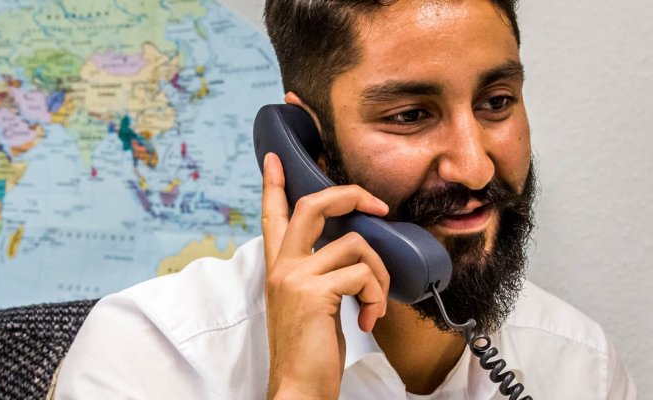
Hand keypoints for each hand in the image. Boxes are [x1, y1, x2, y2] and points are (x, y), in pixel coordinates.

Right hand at [261, 153, 391, 399]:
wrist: (299, 387)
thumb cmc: (310, 352)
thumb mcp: (311, 304)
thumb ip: (321, 274)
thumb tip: (358, 253)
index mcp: (278, 268)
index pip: (274, 215)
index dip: (275, 184)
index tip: (276, 158)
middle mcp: (281, 266)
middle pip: (314, 205)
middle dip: (350, 195)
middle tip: (377, 206)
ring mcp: (294, 276)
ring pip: (356, 245)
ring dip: (379, 276)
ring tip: (374, 305)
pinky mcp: (313, 291)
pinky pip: (362, 274)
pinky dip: (377, 297)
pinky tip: (368, 321)